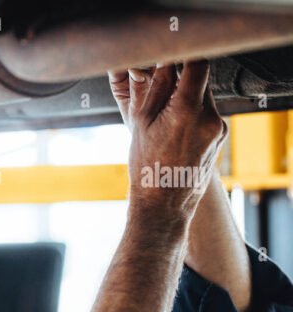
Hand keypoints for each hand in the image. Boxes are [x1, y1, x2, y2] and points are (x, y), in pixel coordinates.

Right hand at [108, 61, 227, 222]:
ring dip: (184, 96)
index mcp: (187, 110)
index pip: (197, 63)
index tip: (168, 59)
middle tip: (157, 89)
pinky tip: (173, 131)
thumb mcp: (141, 123)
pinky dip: (190, 112)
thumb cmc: (148, 169)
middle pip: (200, 79)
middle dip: (179, 78)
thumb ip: (155, 88)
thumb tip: (162, 62)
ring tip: (162, 118)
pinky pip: (206, 112)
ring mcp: (218, 127)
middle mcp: (209, 117)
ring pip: (203, 95)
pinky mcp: (220, 135)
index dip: (183, 55)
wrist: (163, 204)